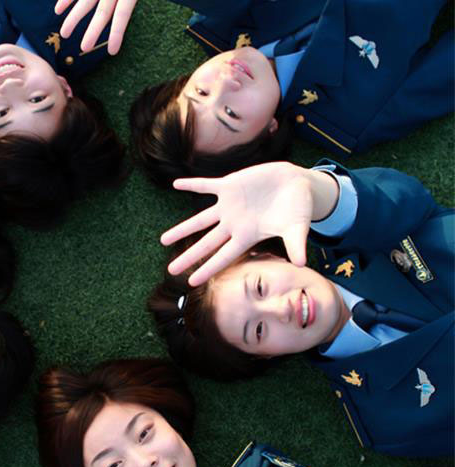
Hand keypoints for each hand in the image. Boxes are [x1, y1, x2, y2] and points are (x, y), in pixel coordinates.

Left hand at [160, 162, 338, 284]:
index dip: (208, 269)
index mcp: (247, 236)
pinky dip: (192, 185)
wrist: (297, 184)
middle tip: (171, 270)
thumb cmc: (298, 209)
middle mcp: (234, 224)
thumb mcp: (297, 227)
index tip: (191, 283)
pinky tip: (176, 185)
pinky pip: (206, 185)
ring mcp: (229, 205)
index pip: (223, 257)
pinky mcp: (230, 185)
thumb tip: (303, 264)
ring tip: (163, 240)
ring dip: (182, 228)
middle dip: (189, 257)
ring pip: (200, 220)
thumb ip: (296, 245)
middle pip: (206, 243)